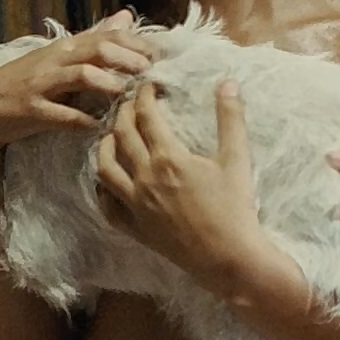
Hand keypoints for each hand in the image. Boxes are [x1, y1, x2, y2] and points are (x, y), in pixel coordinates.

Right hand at [0, 10, 154, 153]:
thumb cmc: (24, 84)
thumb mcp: (58, 57)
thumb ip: (93, 39)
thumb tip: (126, 17)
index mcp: (63, 48)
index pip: (105, 36)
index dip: (134, 43)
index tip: (159, 55)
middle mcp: (54, 61)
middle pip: (96, 49)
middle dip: (127, 58)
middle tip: (150, 70)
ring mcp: (41, 85)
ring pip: (79, 76)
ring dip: (107, 83)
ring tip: (127, 92)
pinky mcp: (31, 111)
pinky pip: (60, 114)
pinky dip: (81, 120)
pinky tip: (97, 126)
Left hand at [96, 79, 275, 292]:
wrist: (228, 257)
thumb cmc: (235, 208)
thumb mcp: (237, 159)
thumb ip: (230, 118)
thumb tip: (227, 82)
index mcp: (168, 158)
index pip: (146, 116)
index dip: (143, 96)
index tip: (147, 85)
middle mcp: (145, 178)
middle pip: (122, 136)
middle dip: (122, 113)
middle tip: (128, 102)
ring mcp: (136, 205)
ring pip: (105, 169)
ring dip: (105, 146)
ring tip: (111, 135)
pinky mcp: (135, 228)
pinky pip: (108, 207)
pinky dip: (102, 190)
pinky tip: (106, 182)